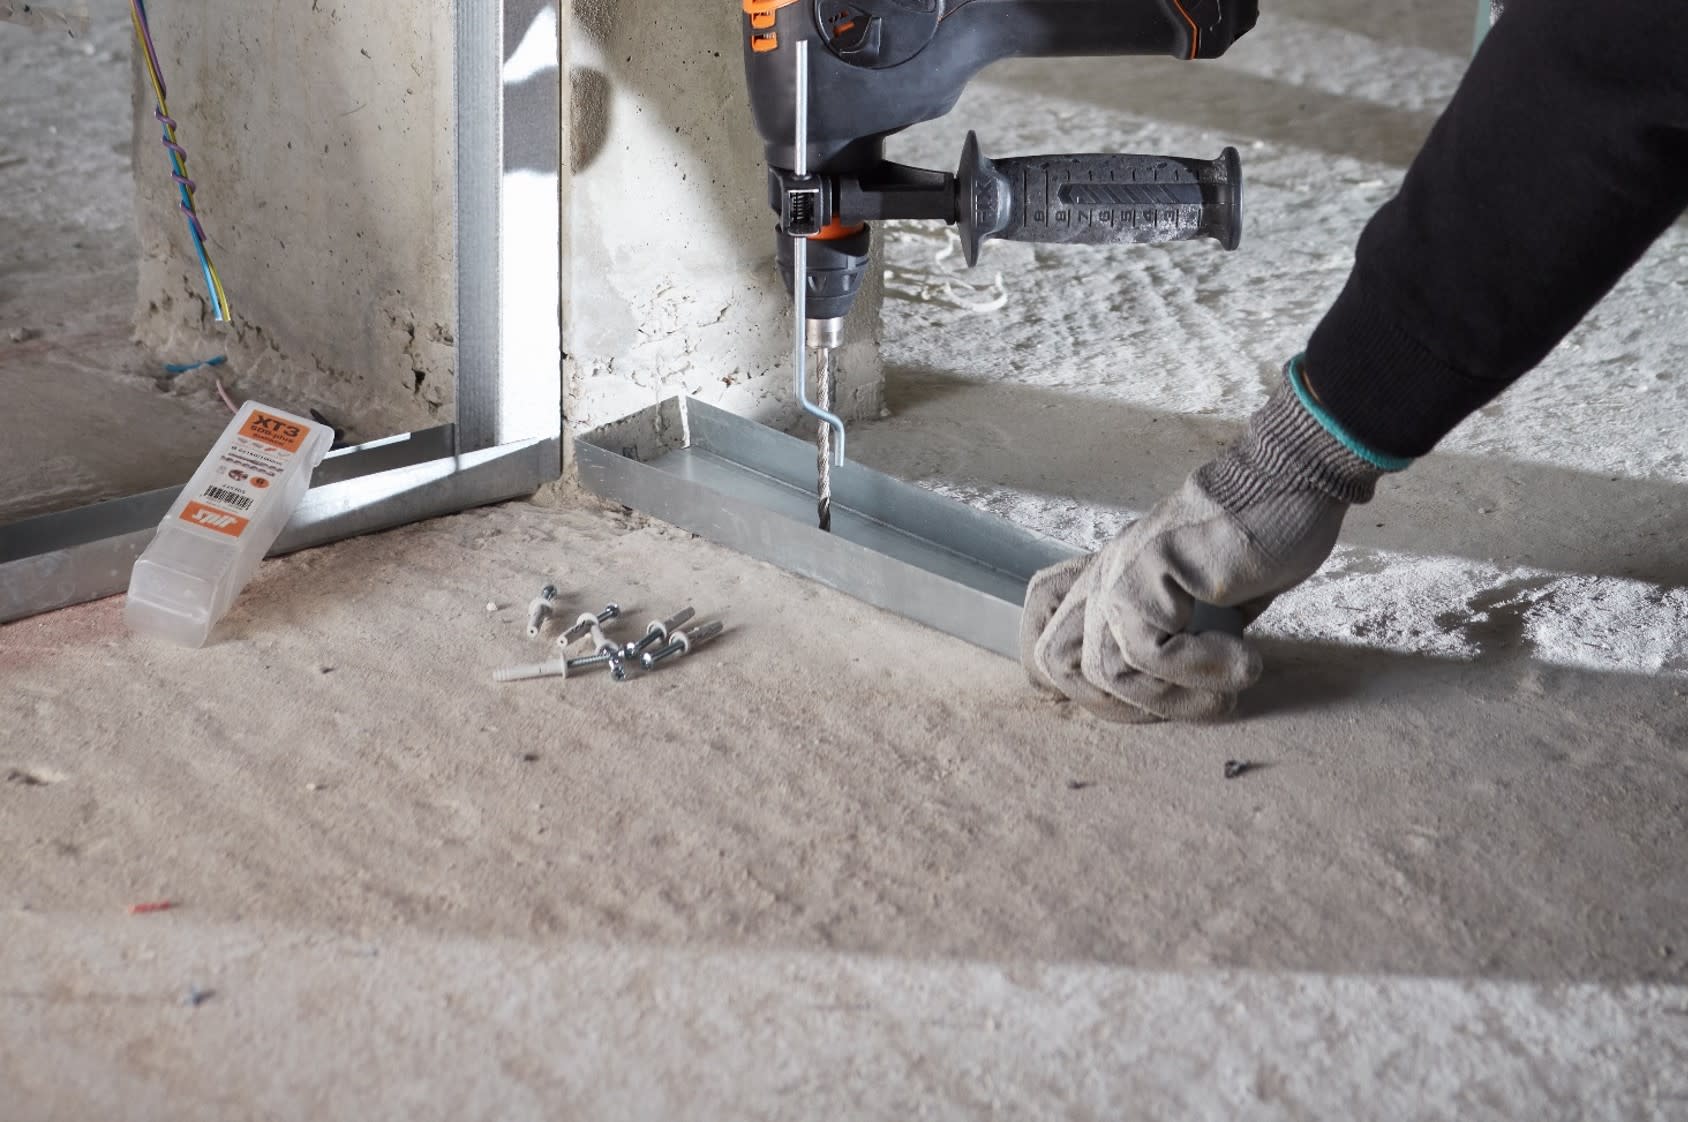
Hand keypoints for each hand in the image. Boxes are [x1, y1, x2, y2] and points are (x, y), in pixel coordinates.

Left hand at [1020, 367, 1393, 721]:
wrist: (1294, 483)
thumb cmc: (1260, 542)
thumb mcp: (1210, 606)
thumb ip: (1180, 640)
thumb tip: (1182, 700)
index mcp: (1107, 584)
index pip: (1046, 646)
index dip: (1083, 691)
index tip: (1154, 705)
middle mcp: (1103, 576)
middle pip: (1056, 664)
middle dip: (1120, 707)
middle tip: (1187, 705)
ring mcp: (1121, 569)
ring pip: (1104, 668)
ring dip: (1173, 698)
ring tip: (1229, 687)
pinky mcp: (1150, 566)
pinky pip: (1148, 649)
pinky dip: (1200, 669)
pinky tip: (1244, 658)